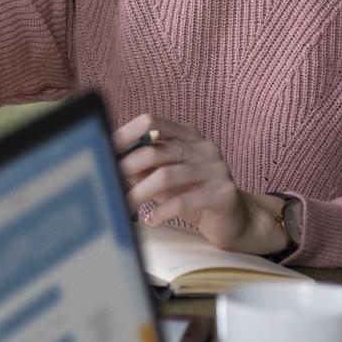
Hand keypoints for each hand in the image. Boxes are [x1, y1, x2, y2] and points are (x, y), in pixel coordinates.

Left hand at [113, 114, 285, 254]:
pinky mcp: (223, 193)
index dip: (125, 134)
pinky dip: (162, 211)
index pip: (152, 122)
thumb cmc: (193, 195)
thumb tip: (109, 161)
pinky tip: (151, 219)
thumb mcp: (166, 178)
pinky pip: (184, 201)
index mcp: (188, 136)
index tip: (105, 150)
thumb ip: (143, 167)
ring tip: (125, 206)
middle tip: (108, 183)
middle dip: (127, 167)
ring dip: (140, 193)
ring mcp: (216, 168)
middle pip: (155, 150)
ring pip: (166, 176)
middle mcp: (203, 147)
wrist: (236, 220)